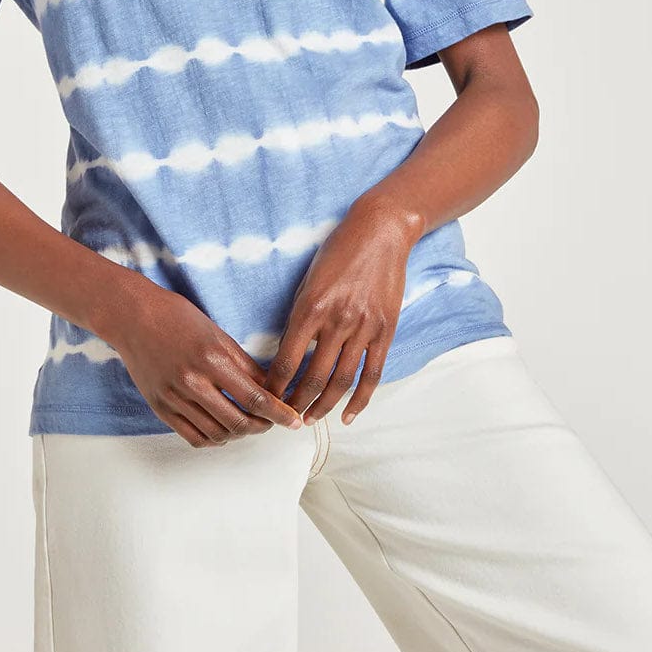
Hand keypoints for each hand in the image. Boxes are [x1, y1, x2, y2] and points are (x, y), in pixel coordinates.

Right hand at [112, 288, 304, 447]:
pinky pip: (193, 437)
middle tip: (272, 423)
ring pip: (218, 434)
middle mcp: (193, 382)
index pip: (256, 398)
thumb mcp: (217, 333)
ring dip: (240, 434)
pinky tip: (223, 430)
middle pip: (239, 422)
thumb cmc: (177, 317)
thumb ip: (244, 364)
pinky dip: (214, 439)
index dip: (279, 414)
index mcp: (213, 359)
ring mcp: (174, 397)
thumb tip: (270, 389)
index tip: (293, 421)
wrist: (132, 317)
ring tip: (248, 425)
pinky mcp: (160, 407)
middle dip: (263, 427)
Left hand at [263, 197, 417, 424]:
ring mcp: (364, 328)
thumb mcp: (308, 280)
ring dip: (324, 406)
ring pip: (342, 381)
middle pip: (313, 377)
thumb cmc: (338, 251)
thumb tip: (287, 352)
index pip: (286, 360)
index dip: (274, 387)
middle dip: (296, 403)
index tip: (265, 400)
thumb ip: (299, 316)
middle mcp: (337, 321)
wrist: (380, 231)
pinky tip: (348, 416)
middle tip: (285, 419)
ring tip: (311, 420)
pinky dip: (360, 400)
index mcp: (311, 308)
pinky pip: (372, 373)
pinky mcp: (385, 331)